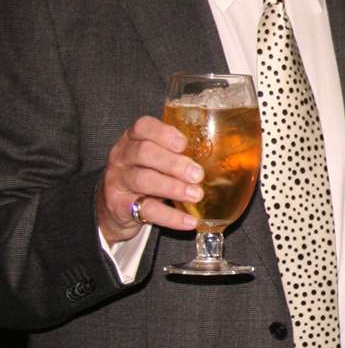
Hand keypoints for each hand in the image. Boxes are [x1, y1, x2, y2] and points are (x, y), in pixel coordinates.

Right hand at [95, 116, 201, 243]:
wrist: (113, 204)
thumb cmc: (146, 173)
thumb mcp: (157, 158)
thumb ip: (180, 153)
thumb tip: (227, 158)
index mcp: (134, 139)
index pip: (143, 126)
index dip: (163, 133)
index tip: (184, 144)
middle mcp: (122, 156)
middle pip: (144, 152)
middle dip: (173, 163)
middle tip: (197, 174)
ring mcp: (118, 181)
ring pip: (143, 180)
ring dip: (173, 187)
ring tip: (196, 194)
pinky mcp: (119, 206)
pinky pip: (147, 210)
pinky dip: (171, 217)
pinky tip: (190, 221)